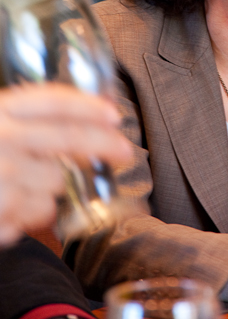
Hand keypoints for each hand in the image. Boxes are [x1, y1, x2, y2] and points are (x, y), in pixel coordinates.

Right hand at [0, 83, 130, 245]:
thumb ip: (20, 118)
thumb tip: (78, 121)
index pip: (52, 102)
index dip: (88, 106)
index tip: (113, 113)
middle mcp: (2, 141)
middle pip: (69, 140)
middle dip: (104, 145)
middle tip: (124, 150)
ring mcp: (0, 181)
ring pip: (55, 185)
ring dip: (48, 187)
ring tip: (18, 183)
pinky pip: (34, 216)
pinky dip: (26, 213)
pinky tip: (4, 204)